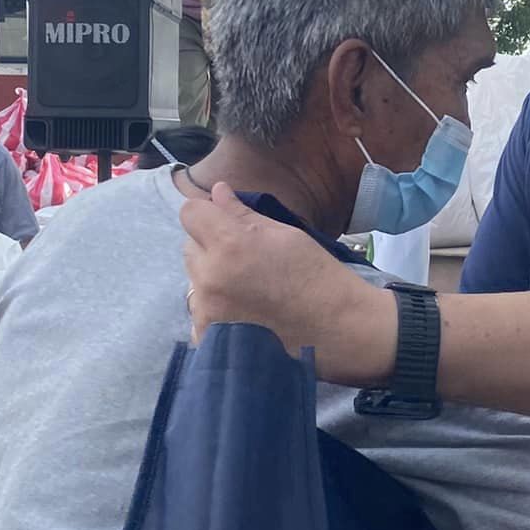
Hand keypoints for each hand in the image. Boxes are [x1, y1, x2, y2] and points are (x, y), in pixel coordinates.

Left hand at [179, 183, 394, 382]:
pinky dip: (214, 310)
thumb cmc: (318, 276)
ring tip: (247, 289)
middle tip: (245, 258)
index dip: (207, 213)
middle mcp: (210, 276)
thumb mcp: (284, 235)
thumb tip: (217, 192)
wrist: (339, 328)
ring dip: (212, 278)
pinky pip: (198, 313)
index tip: (224, 222)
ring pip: (194, 280)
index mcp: (230, 244)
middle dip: (211, 246)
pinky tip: (243, 314)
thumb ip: (242, 214)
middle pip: (190, 247)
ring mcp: (208, 311)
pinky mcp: (210, 337)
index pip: (190, 213)